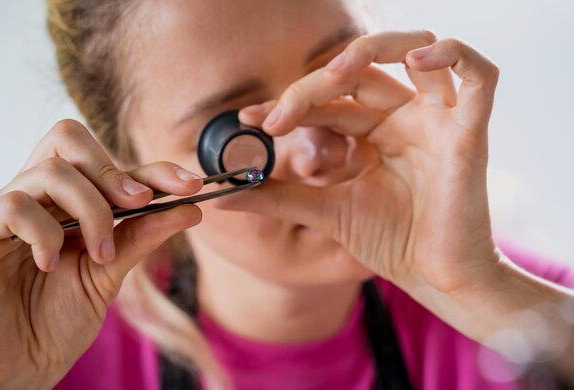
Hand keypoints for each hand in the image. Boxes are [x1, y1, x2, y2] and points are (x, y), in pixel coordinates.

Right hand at [0, 120, 202, 387]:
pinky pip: (14, 205)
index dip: (149, 167)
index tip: (189, 184)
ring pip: (51, 171)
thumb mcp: (108, 276)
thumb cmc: (53, 326)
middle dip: (114, 171)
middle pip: (68, 139)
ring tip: (98, 256)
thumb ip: (140, 237)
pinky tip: (49, 265)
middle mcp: (31, 198)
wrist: (13, 374)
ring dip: (91, 211)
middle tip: (139, 204)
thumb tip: (189, 208)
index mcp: (62, 205)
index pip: (105, 163)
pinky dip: (45, 233)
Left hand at [221, 30, 500, 293]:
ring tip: (334, 72)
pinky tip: (417, 59)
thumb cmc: (389, 243)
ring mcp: (438, 120)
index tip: (249, 120)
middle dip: (311, 87)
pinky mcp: (470, 131)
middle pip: (359, 73)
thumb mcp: (323, 212)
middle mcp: (405, 117)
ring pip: (417, 51)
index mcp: (373, 132)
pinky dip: (453, 54)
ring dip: (373, 49)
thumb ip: (277, 197)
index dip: (288, 102)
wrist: (433, 279)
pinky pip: (478, 75)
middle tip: (277, 120)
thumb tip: (219, 194)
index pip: (327, 99)